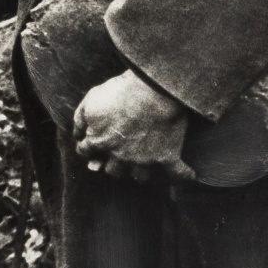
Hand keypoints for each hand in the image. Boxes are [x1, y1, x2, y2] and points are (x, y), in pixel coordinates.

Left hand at [74, 70, 194, 183]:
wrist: (152, 90)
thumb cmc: (119, 92)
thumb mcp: (90, 101)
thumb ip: (80, 119)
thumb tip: (77, 134)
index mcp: (99, 141)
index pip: (86, 152)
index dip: (87, 149)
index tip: (91, 147)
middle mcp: (120, 155)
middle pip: (112, 171)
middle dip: (112, 164)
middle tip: (118, 157)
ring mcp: (144, 160)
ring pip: (139, 177)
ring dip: (139, 173)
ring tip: (143, 166)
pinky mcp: (167, 157)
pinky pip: (179, 174)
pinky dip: (185, 176)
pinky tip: (189, 176)